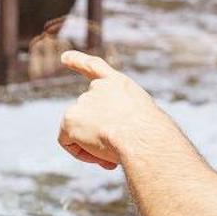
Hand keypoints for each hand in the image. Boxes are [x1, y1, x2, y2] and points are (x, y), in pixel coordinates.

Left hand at [57, 51, 165, 169]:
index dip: (78, 62)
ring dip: (94, 147)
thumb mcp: (144, 121)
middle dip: (100, 135)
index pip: (95, 68)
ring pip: (80, 132)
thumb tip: (109, 138)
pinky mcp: (70, 118)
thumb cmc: (152, 135)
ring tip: (114, 154)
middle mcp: (98, 88)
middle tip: (117, 152)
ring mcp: (83, 102)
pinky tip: (98, 157)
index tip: (64, 58)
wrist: (143, 136)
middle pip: (90, 117)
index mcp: (119, 84)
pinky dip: (79, 153)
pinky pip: (66, 141)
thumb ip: (124, 122)